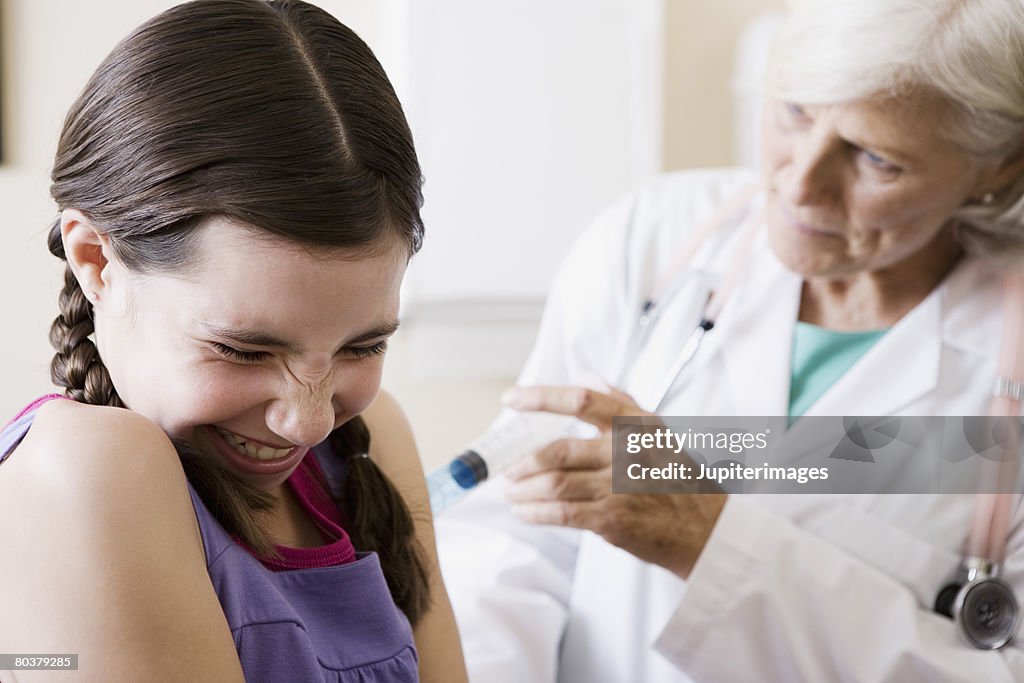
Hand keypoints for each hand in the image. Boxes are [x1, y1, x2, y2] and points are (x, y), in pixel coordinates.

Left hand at [501, 385, 726, 579]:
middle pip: (557, 450)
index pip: (581, 400)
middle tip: (507, 467)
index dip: (540, 397)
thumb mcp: (657, 431)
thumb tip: (589, 375)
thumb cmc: (678, 478)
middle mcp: (626, 452)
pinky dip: (535, 512)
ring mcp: (618, 487)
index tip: (511, 398)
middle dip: (523, 460)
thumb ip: (621, 402)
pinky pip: (562, 513)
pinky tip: (524, 511)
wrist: (708, 529)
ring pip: (554, 483)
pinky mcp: (613, 519)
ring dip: (523, 488)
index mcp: (634, 424)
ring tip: (511, 491)